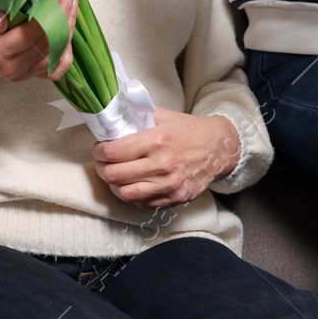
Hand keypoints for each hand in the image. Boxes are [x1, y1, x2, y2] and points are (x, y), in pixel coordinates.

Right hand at [0, 0, 78, 92]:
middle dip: (62, 12)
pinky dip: (67, 48)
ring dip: (68, 25)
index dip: (48, 11)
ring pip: (57, 52)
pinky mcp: (32, 75)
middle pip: (48, 41)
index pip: (30, 34)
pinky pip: (58, 67)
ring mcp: (25, 75)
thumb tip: (3, 21)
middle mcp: (13, 69)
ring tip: (72, 0)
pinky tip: (68, 26)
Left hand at [93, 107, 240, 208]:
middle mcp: (162, 165)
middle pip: (115, 175)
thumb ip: (139, 115)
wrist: (218, 149)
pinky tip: (130, 185)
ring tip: (113, 175)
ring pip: (126, 194)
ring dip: (113, 185)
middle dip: (102, 168)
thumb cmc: (189, 130)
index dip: (99, 151)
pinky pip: (142, 204)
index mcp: (157, 140)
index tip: (99, 148)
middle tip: (102, 162)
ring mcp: (168, 185)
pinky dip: (131, 195)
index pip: (115, 151)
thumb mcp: (164, 115)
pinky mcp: (173, 198)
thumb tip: (114, 115)